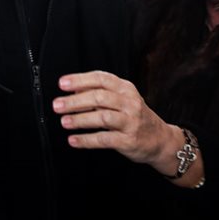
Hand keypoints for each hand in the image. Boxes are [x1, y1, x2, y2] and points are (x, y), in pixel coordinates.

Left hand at [52, 70, 184, 172]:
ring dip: (80, 119)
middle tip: (58, 105)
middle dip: (75, 101)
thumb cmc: (136, 117)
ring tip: (64, 121)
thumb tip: (73, 91)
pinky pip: (104, 139)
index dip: (80, 80)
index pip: (101, 79)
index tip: (63, 84)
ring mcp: (130, 122)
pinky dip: (87, 140)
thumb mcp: (123, 100)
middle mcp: (130, 103)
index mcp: (126, 89)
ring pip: (102, 117)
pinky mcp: (128, 140)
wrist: (160, 140)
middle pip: (100, 97)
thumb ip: (100, 94)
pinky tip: (74, 140)